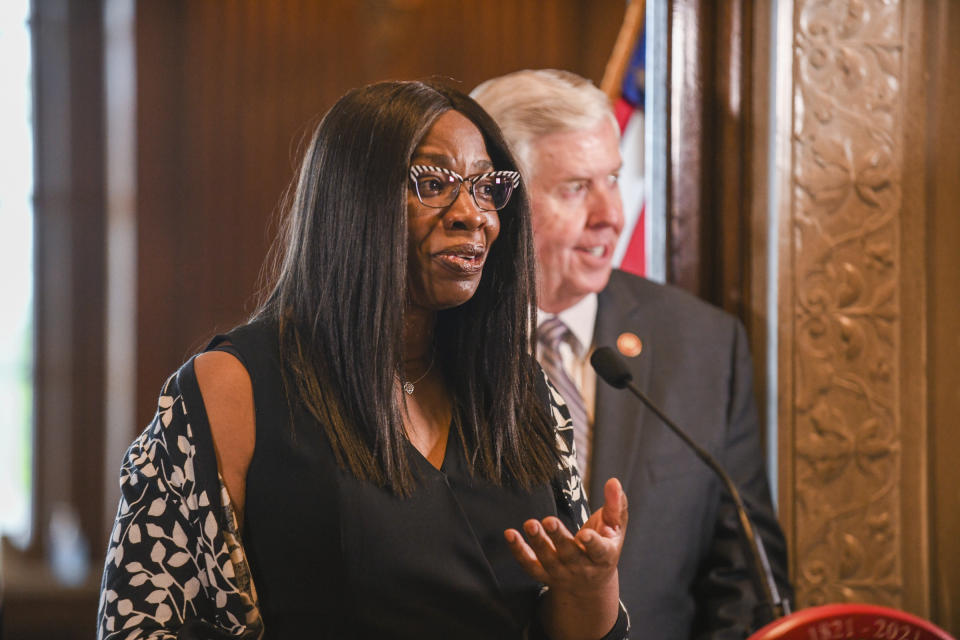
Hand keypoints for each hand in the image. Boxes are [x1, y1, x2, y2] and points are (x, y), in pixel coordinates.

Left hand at [505, 477, 627, 604]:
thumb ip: (616, 504)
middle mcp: (583, 568)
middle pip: (569, 554)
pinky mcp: (544, 574)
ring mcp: (562, 573)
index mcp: (604, 557)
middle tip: (548, 521)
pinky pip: (529, 565)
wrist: (591, 582)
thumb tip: (614, 481)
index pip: (599, 551)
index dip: (592, 544)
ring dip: (537, 542)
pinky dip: (518, 551)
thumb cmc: (605, 544)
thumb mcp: (616, 527)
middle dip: (558, 538)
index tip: (584, 534)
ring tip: (530, 524)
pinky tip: (510, 534)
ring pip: (547, 560)